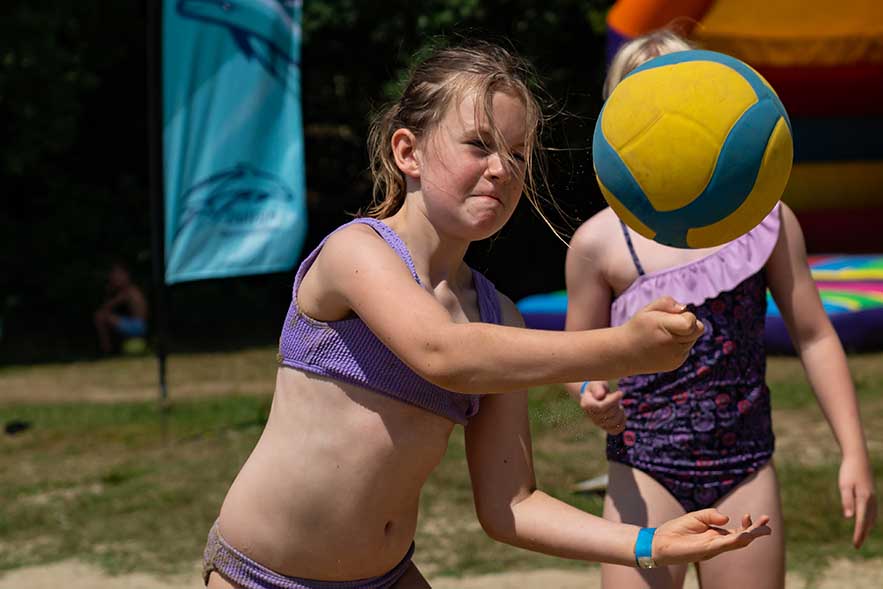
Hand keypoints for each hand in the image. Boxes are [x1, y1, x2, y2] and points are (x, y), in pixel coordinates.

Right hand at [579, 381, 625, 433]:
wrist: (596, 395)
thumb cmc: (597, 388)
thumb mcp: (597, 384)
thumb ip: (598, 388)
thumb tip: (600, 395)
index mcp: (586, 404)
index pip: (602, 407)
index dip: (613, 401)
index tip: (621, 392)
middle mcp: (591, 416)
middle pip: (610, 414)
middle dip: (616, 404)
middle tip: (616, 396)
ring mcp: (598, 423)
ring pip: (614, 422)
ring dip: (620, 412)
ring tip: (617, 405)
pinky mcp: (605, 427)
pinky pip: (615, 430)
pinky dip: (621, 423)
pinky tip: (622, 415)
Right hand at [625, 297, 703, 373]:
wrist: (623, 353)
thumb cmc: (637, 327)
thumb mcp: (647, 309)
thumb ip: (667, 302)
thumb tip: (684, 309)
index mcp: (664, 329)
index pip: (691, 322)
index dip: (687, 316)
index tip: (675, 316)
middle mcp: (672, 346)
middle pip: (698, 329)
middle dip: (688, 323)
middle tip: (671, 324)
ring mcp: (675, 357)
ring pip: (693, 338)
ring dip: (684, 334)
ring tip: (665, 334)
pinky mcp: (676, 363)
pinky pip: (687, 348)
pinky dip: (679, 344)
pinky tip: (663, 345)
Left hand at [652, 509, 770, 565]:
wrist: (660, 541)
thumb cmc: (677, 530)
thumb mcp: (696, 517)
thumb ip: (712, 515)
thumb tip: (728, 517)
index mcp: (716, 535)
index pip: (738, 532)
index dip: (747, 525)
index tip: (751, 515)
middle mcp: (718, 543)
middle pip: (743, 538)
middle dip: (756, 531)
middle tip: (768, 522)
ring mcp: (714, 547)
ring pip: (738, 543)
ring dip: (751, 535)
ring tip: (764, 529)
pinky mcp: (707, 550)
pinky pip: (725, 545)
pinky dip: (736, 540)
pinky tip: (745, 535)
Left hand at [839, 455, 877, 548]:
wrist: (858, 458)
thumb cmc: (849, 471)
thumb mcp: (844, 485)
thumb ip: (847, 501)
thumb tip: (848, 517)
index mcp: (864, 499)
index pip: (861, 521)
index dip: (858, 534)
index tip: (855, 544)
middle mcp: (871, 500)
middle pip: (868, 522)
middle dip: (862, 534)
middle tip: (857, 546)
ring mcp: (873, 497)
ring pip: (872, 517)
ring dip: (867, 528)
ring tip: (861, 536)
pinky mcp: (872, 494)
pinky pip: (873, 511)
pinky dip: (870, 519)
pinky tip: (867, 522)